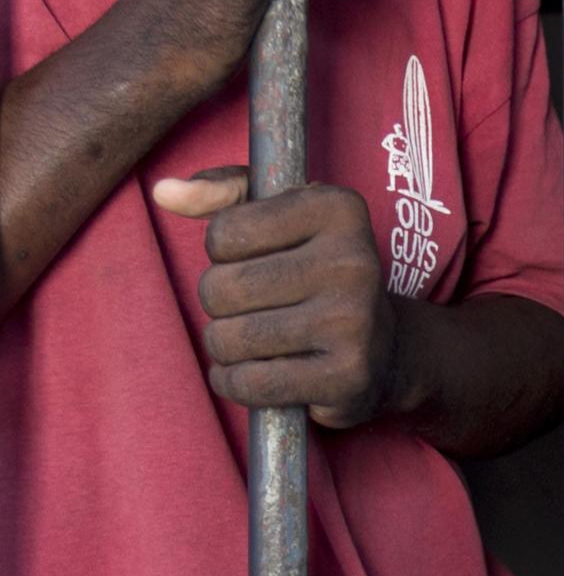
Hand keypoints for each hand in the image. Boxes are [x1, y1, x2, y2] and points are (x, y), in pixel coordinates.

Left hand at [153, 167, 400, 428]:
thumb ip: (223, 194)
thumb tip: (165, 192)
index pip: (224, 232)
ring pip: (229, 339)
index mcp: (338, 208)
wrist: (385, 345)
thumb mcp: (281, 216)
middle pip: (220, 288)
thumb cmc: (315, 270)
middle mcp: (353, 259)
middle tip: (254, 306)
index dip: (226, 253)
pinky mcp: (348, 374)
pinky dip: (236, 382)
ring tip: (258, 338)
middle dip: (220, 304)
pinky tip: (260, 370)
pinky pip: (250, 383)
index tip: (261, 259)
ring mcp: (353, 319)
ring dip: (226, 346)